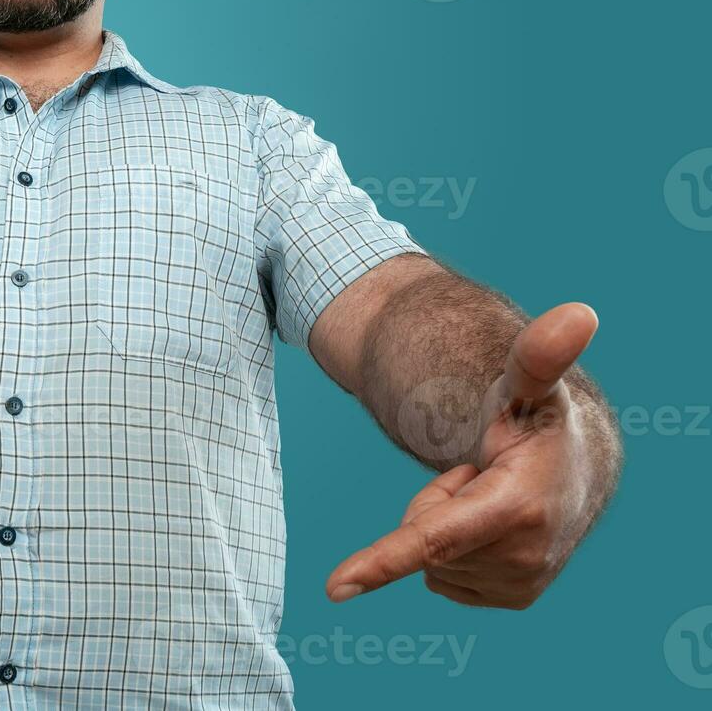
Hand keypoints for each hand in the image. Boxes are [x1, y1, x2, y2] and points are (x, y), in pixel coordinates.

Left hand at [325, 302, 599, 608]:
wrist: (576, 469)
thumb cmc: (538, 418)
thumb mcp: (528, 384)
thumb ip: (538, 354)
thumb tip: (579, 313)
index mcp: (520, 509)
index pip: (434, 538)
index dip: (382, 561)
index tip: (334, 589)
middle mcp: (525, 558)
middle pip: (422, 537)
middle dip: (435, 502)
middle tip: (473, 472)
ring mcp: (521, 585)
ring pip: (431, 561)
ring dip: (447, 523)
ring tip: (488, 492)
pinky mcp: (513, 599)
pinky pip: (442, 576)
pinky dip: (456, 548)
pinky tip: (490, 521)